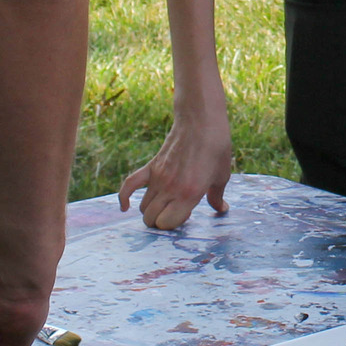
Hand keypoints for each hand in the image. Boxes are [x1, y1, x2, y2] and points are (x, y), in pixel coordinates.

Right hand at [116, 117, 233, 229]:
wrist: (201, 121)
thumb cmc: (216, 148)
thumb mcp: (222, 175)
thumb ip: (217, 197)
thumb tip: (221, 209)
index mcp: (188, 194)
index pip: (166, 224)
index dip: (174, 224)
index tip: (185, 215)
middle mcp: (169, 189)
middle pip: (151, 219)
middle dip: (161, 222)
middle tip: (174, 213)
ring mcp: (158, 178)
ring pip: (143, 207)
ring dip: (150, 211)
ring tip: (164, 206)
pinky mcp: (151, 167)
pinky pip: (129, 185)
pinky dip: (124, 198)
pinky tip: (125, 207)